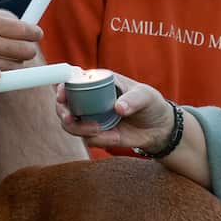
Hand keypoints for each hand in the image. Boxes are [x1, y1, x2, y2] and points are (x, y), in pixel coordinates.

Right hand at [56, 74, 175, 152]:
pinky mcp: (96, 134)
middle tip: (71, 119)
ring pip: (71, 125)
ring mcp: (90, 117)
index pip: (72, 80)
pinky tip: (115, 137)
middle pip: (64, 105)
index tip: (62, 96)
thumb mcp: (146, 96)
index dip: (62, 87)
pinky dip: (98, 140)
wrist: (158, 128)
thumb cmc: (151, 104)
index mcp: (98, 81)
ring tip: (100, 130)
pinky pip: (88, 139)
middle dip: (63, 113)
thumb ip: (133, 99)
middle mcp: (89, 99)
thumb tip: (117, 108)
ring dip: (80, 129)